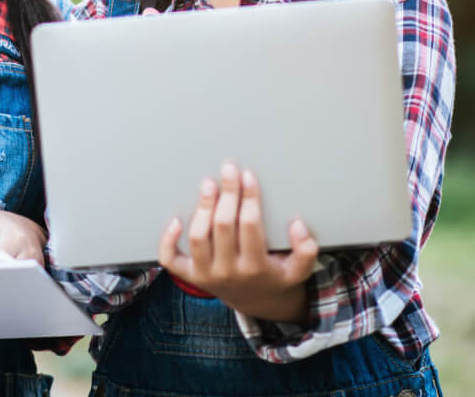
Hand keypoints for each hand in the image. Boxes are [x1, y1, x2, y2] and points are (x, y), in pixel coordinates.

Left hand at [157, 163, 318, 322]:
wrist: (258, 305)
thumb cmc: (277, 278)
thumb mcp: (300, 270)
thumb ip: (306, 250)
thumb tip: (297, 224)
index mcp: (256, 268)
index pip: (250, 226)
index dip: (249, 198)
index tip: (249, 176)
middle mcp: (228, 272)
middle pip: (222, 226)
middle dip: (226, 194)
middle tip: (228, 170)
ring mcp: (206, 275)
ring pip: (198, 238)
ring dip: (202, 208)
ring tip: (208, 184)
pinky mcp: (191, 276)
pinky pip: (171, 260)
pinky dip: (168, 240)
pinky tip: (175, 219)